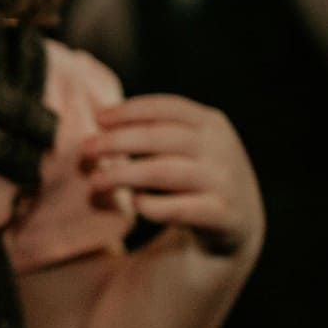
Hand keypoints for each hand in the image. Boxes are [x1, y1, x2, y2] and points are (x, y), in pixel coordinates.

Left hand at [81, 93, 263, 258]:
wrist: (240, 220)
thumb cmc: (198, 174)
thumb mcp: (189, 144)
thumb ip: (156, 129)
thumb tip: (101, 117)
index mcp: (211, 123)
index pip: (167, 107)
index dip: (130, 110)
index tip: (98, 118)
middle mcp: (220, 148)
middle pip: (160, 137)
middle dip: (118, 141)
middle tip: (87, 149)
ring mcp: (223, 182)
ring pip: (164, 172)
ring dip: (124, 174)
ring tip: (96, 181)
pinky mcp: (222, 215)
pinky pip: (178, 209)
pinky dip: (151, 205)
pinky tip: (136, 203)